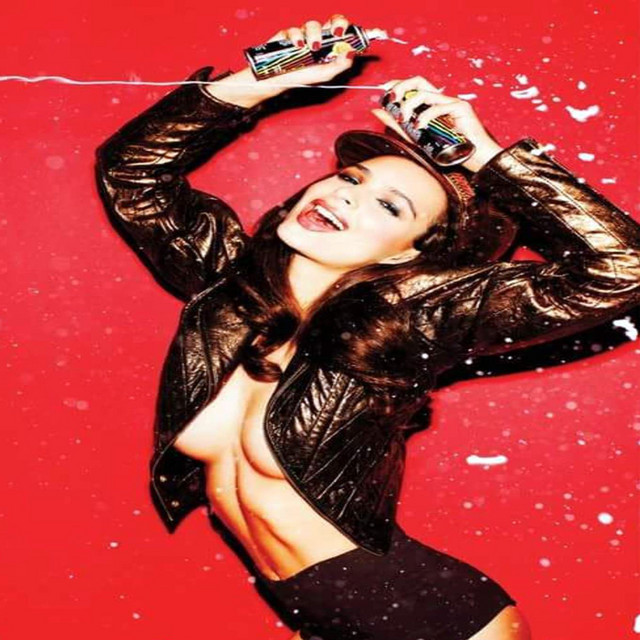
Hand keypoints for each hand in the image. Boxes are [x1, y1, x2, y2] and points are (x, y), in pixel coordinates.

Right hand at [258, 14, 361, 90]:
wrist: (279, 82)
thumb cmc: (303, 78)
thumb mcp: (326, 74)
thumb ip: (341, 64)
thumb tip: (351, 50)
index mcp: (331, 45)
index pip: (344, 31)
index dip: (353, 29)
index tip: (363, 32)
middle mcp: (320, 37)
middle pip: (333, 20)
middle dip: (338, 23)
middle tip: (337, 33)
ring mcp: (304, 35)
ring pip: (313, 24)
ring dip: (314, 34)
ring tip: (312, 47)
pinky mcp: (288, 35)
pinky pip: (294, 30)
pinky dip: (296, 37)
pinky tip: (297, 46)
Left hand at [371, 76, 504, 171]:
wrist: (474, 160)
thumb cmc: (448, 150)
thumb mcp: (415, 137)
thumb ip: (397, 124)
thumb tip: (376, 110)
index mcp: (432, 105)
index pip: (413, 86)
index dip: (397, 84)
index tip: (384, 91)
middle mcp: (441, 100)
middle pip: (419, 81)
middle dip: (401, 87)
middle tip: (391, 99)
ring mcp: (452, 102)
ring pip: (425, 93)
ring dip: (409, 105)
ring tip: (403, 119)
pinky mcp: (461, 108)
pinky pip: (438, 107)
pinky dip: (425, 116)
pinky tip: (419, 126)